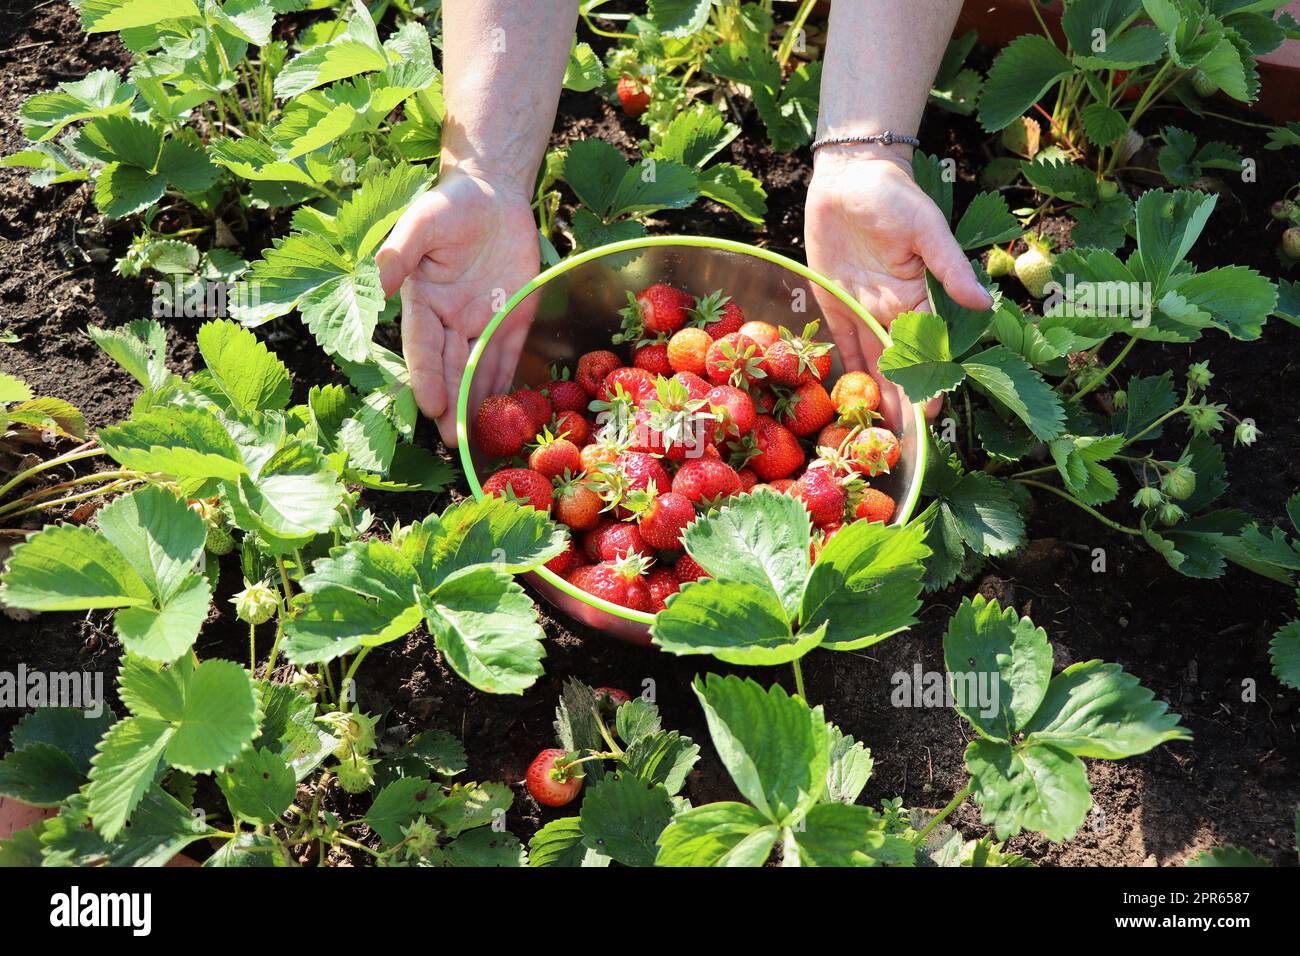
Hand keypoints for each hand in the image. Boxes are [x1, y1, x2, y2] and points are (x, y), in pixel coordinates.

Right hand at [376, 170, 539, 444]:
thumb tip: (379, 284)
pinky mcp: (513, 318)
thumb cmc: (451, 205)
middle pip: (451, 368)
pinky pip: (509, 356)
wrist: (493, 194)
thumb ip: (401, 252)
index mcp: (423, 302)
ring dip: (478, 404)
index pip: (424, 347)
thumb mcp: (423, 221)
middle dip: (452, 405)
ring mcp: (482, 322)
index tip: (432, 406)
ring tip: (479, 440)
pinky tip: (507, 412)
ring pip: (479, 370)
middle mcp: (450, 320)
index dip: (427, 378)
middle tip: (454, 441)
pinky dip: (507, 383)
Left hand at [804, 150, 992, 419]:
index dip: (929, 381)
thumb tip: (983, 302)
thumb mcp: (926, 228)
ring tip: (878, 430)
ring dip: (875, 393)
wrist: (849, 176)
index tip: (933, 414)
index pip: (926, 348)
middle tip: (903, 439)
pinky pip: (840, 341)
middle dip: (902, 399)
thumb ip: (949, 267)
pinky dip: (843, 368)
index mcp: (918, 294)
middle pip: (898, 362)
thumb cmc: (893, 195)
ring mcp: (862, 306)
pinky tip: (846, 397)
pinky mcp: (834, 300)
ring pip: (871, 360)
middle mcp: (891, 308)